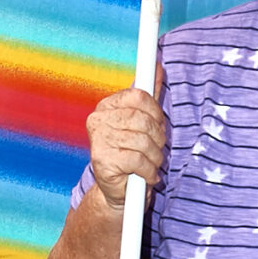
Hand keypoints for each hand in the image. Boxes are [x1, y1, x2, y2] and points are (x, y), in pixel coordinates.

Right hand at [85, 87, 167, 209]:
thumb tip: (157, 66)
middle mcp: (98, 120)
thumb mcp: (143, 123)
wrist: (120, 192)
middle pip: (142, 119)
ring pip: (143, 141)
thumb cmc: (132, 156)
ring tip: (151, 164)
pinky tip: (146, 175)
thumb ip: (149, 96)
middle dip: (157, 138)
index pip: (139, 96)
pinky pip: (138, 159)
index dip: (156, 112)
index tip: (159, 125)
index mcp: (106, 106)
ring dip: (155, 157)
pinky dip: (149, 170)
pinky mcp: (102, 160)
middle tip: (156, 150)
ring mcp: (98, 140)